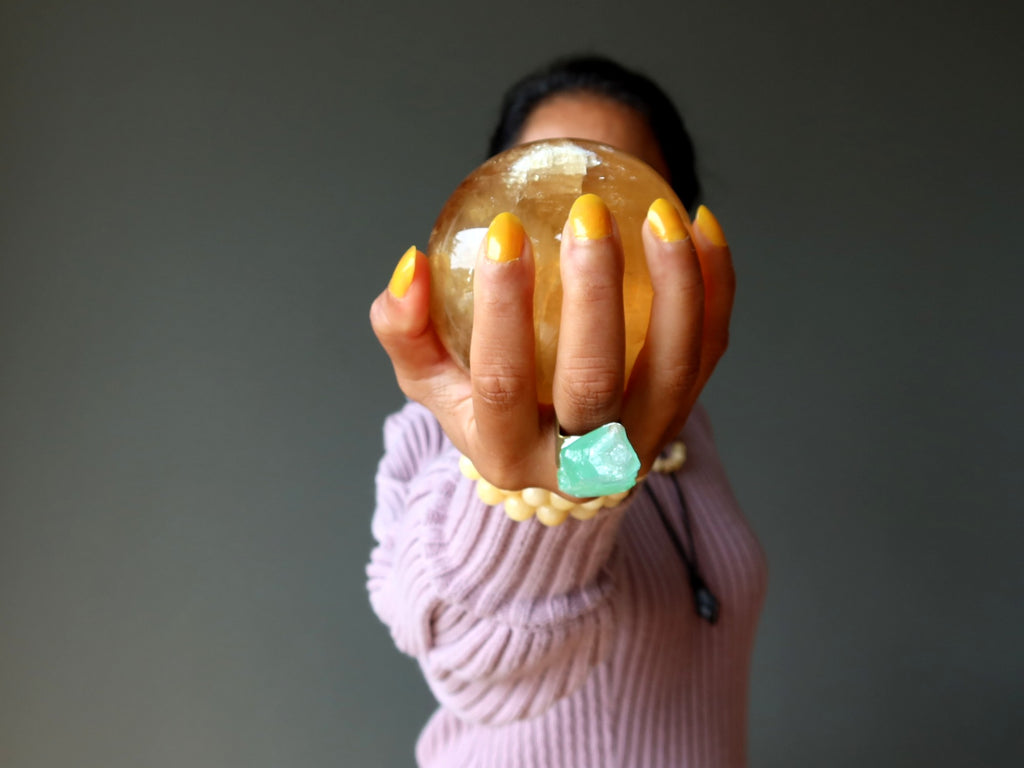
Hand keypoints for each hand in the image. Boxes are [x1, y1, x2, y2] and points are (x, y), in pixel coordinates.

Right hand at [369, 195, 733, 494]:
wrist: (556, 446)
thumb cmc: (484, 398)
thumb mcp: (429, 373)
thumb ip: (404, 326)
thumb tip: (413, 268)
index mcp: (508, 455)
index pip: (502, 385)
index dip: (501, 310)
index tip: (504, 232)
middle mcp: (581, 465)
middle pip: (593, 383)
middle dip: (592, 295)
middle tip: (587, 216)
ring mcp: (643, 442)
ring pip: (673, 365)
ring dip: (674, 284)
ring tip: (659, 214)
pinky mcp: (685, 412)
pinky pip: (711, 347)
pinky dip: (715, 284)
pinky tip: (699, 225)